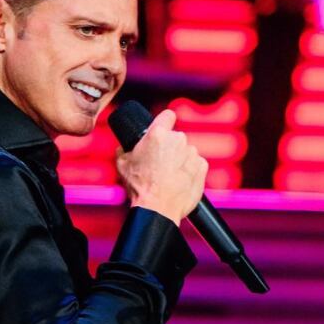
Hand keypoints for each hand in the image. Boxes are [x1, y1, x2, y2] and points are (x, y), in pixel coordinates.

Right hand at [116, 109, 206, 223]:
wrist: (158, 208)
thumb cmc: (140, 187)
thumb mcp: (122, 163)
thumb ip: (125, 148)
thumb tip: (125, 145)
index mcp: (158, 134)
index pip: (168, 115)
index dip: (165, 121)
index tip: (164, 128)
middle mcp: (177, 139)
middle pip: (175, 137)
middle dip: (170, 147)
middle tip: (160, 163)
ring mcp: (192, 153)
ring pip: (186, 151)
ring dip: (180, 159)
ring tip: (169, 175)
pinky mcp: (202, 166)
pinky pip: (196, 163)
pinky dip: (190, 170)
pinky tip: (179, 180)